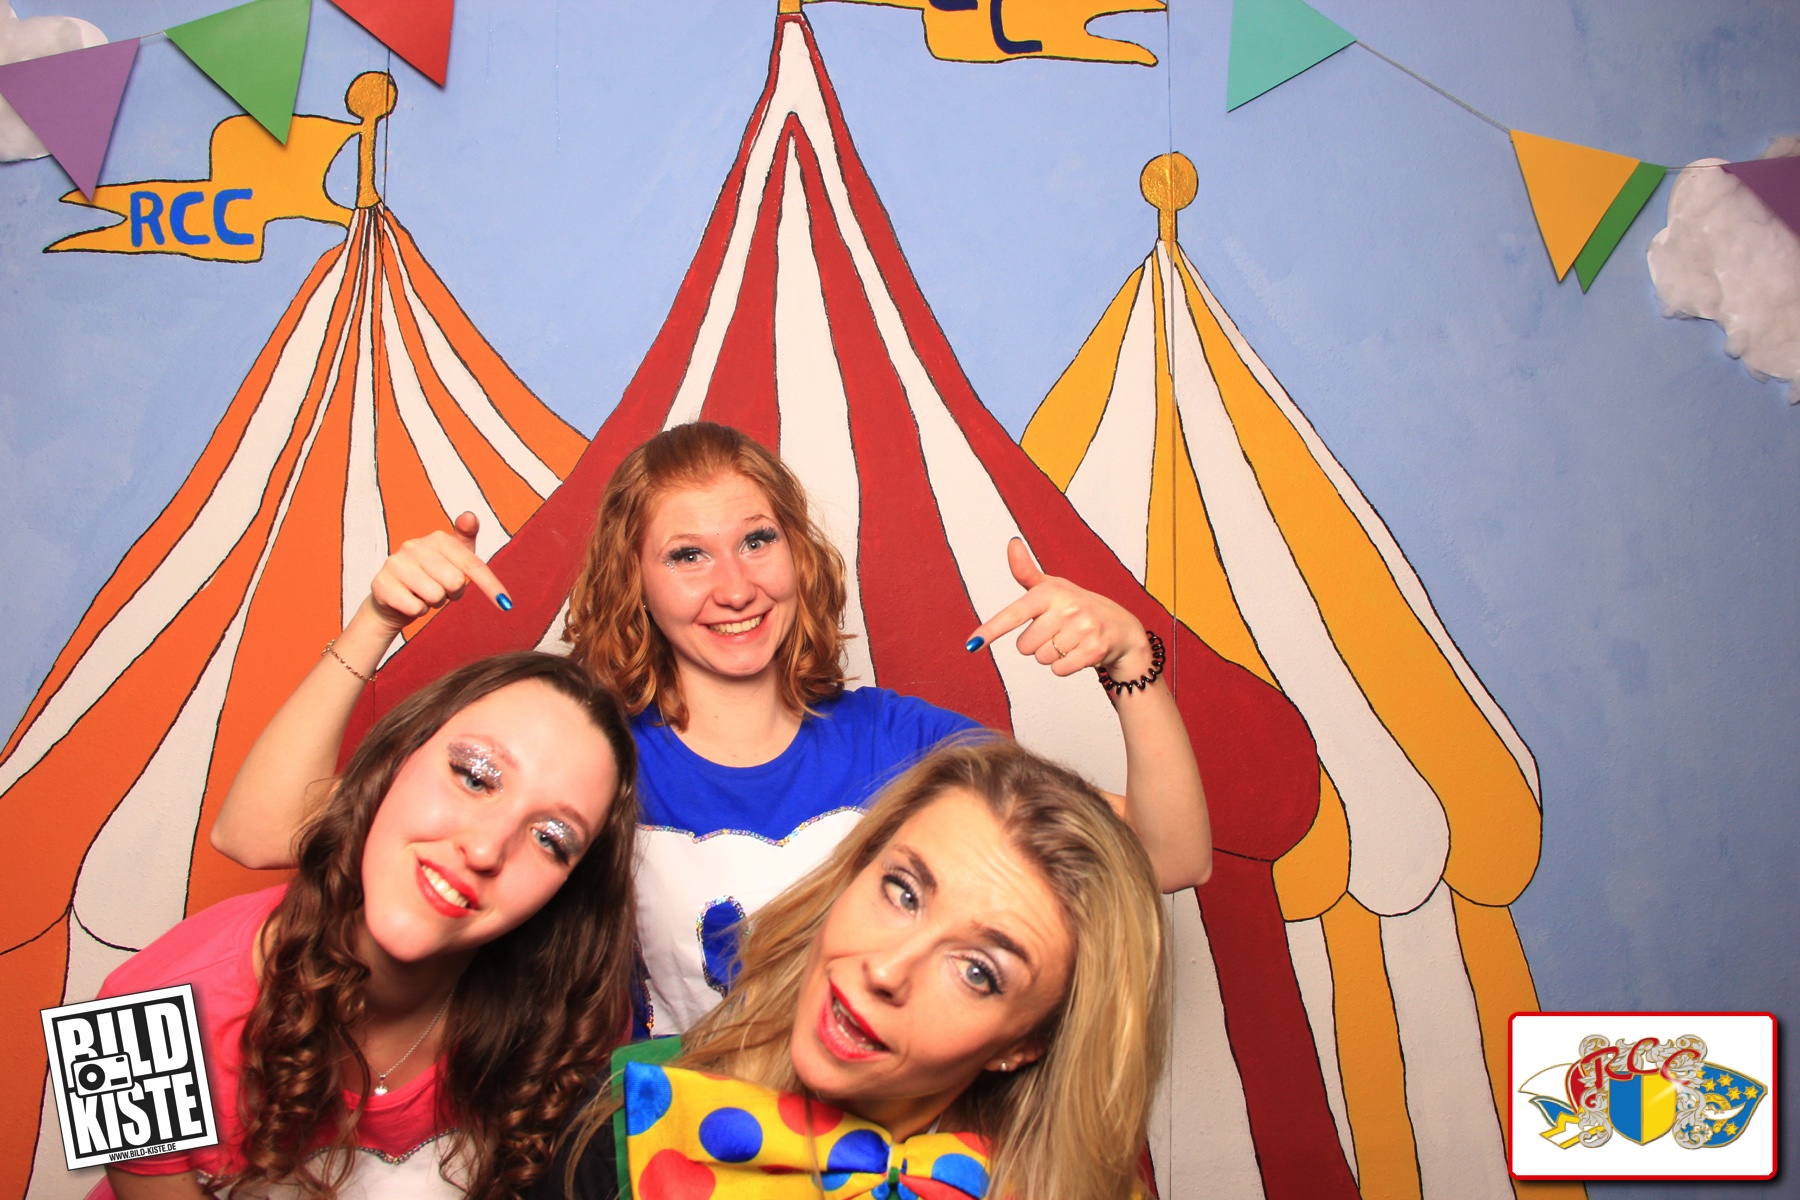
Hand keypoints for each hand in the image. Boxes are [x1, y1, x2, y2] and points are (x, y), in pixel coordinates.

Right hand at [368, 512, 511, 631]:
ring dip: (434, 603)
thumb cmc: (432, 577)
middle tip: (441, 589)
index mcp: (438, 539)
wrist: (393, 598)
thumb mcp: (454, 559)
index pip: (472, 564)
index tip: (506, 604)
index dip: (490, 586)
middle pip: (454, 582)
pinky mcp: (381, 583)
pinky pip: (416, 608)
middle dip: (452, 593)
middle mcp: (414, 545)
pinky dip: (417, 611)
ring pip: (435, 596)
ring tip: (424, 594)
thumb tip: (470, 516)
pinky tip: (409, 601)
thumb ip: (466, 538)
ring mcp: (395, 563)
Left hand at [965, 538, 1150, 677]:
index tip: (972, 644)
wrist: (1120, 628)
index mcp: (1051, 592)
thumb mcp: (1052, 587)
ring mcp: (1083, 629)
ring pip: (1042, 658)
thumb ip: (1026, 571)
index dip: (991, 630)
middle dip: (1035, 644)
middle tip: (1055, 632)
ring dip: (1051, 655)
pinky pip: (1059, 670)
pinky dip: (1064, 666)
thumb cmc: (1077, 606)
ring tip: (1069, 641)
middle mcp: (1068, 608)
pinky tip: (1077, 652)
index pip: (1014, 614)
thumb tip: (1012, 543)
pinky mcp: (1094, 650)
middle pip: (1024, 646)